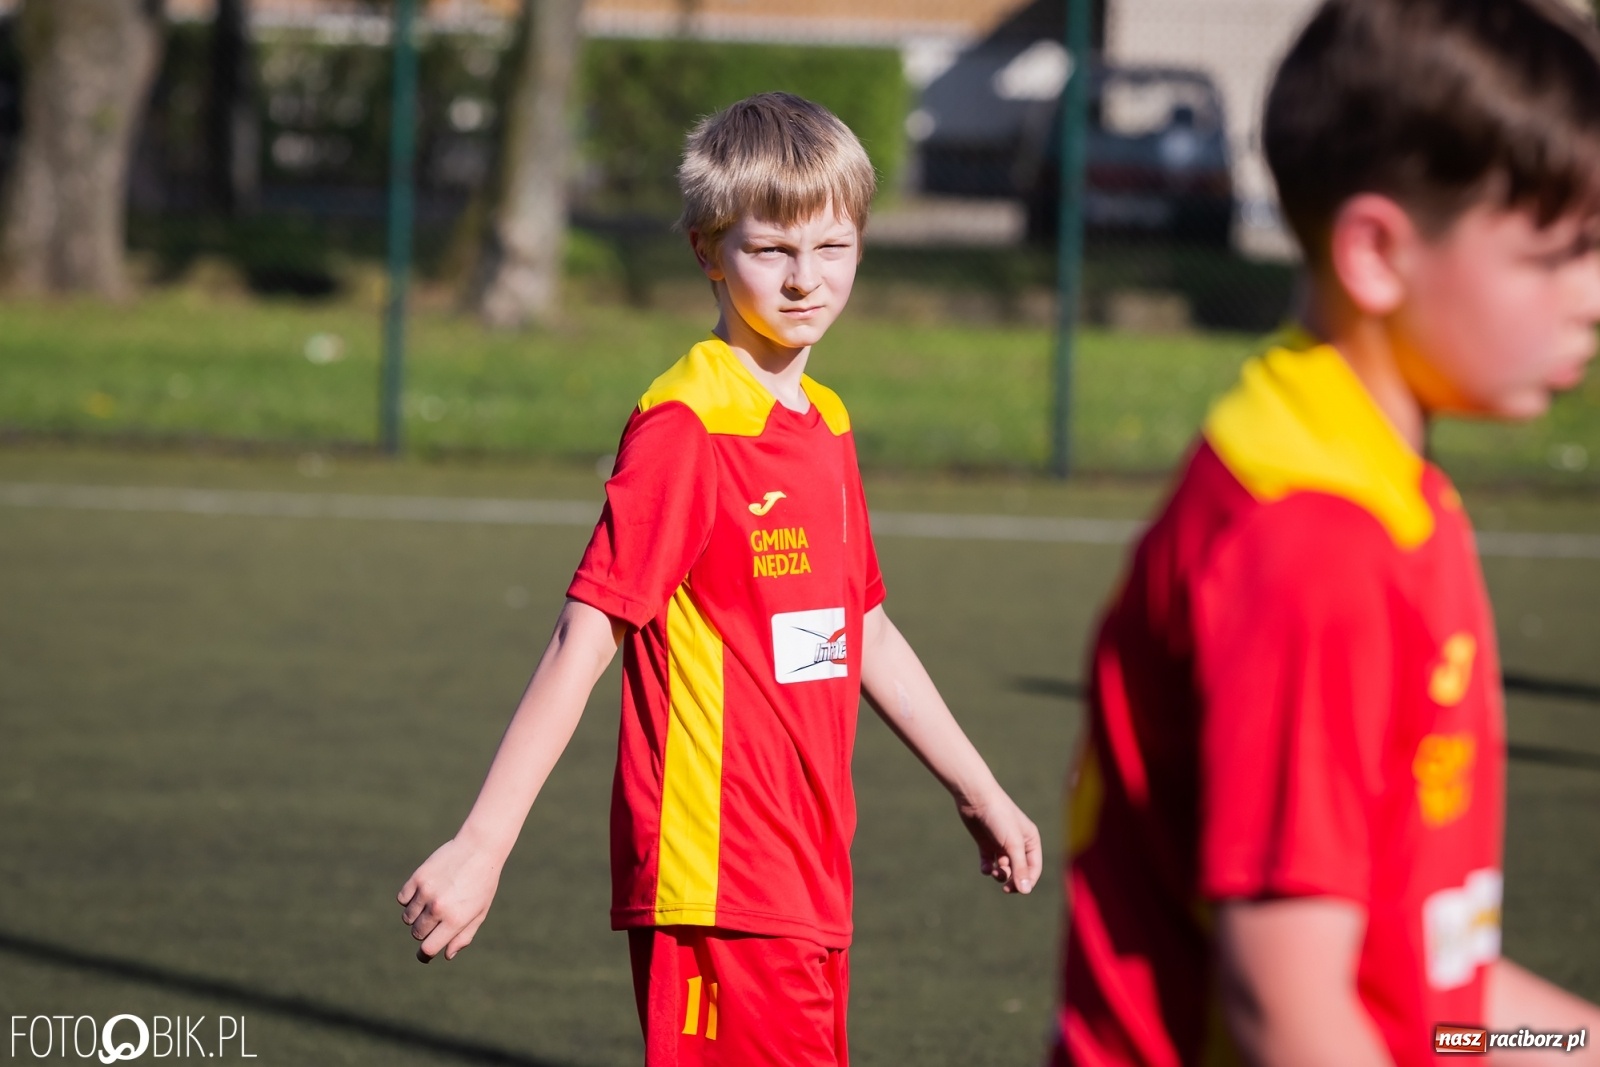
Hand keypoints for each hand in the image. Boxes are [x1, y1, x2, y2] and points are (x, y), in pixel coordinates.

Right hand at [397, 836, 503, 962]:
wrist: (479, 848)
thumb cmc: (482, 883)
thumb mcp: (480, 912)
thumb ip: (464, 936)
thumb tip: (446, 955)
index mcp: (455, 920)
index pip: (428, 948)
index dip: (425, 954)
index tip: (425, 954)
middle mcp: (438, 908)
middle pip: (417, 933)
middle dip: (424, 932)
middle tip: (437, 919)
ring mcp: (426, 892)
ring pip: (407, 917)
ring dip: (416, 916)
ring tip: (431, 903)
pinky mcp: (418, 877)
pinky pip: (402, 899)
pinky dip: (409, 900)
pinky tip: (422, 893)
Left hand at [957, 788, 1041, 894]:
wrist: (975, 798)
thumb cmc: (999, 817)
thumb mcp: (1012, 844)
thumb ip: (1019, 868)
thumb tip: (1026, 891)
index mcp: (1030, 840)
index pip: (1034, 868)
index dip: (1027, 881)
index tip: (1017, 889)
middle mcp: (1017, 844)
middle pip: (1019, 871)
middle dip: (1013, 880)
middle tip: (1006, 888)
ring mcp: (1001, 844)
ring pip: (1004, 869)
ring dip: (1000, 875)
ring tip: (993, 871)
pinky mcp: (985, 844)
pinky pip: (989, 863)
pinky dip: (987, 868)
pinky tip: (985, 866)